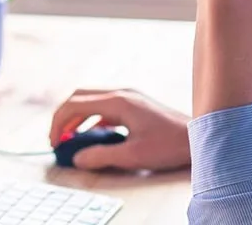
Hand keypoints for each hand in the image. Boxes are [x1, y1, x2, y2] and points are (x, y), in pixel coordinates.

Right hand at [48, 89, 190, 171]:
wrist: (197, 137)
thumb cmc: (169, 145)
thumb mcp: (132, 156)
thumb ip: (101, 156)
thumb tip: (78, 159)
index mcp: (118, 102)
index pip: (75, 103)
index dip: (59, 122)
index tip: (54, 141)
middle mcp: (121, 93)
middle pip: (80, 97)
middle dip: (64, 117)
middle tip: (56, 139)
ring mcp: (128, 96)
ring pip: (91, 100)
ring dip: (77, 118)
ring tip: (70, 139)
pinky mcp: (134, 104)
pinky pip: (104, 107)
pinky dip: (92, 119)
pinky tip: (93, 137)